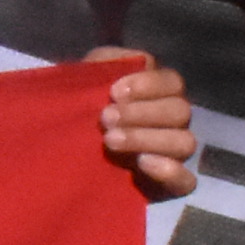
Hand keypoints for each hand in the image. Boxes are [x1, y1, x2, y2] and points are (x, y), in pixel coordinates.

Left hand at [89, 45, 195, 199]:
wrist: (58, 146)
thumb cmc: (78, 104)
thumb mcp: (87, 75)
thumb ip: (110, 60)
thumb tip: (136, 61)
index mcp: (158, 92)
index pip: (172, 82)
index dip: (148, 85)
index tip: (114, 92)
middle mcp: (171, 121)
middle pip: (180, 111)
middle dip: (141, 113)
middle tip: (105, 118)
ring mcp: (172, 153)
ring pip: (185, 143)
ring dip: (147, 138)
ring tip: (110, 140)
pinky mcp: (166, 184)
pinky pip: (186, 181)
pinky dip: (170, 171)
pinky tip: (142, 163)